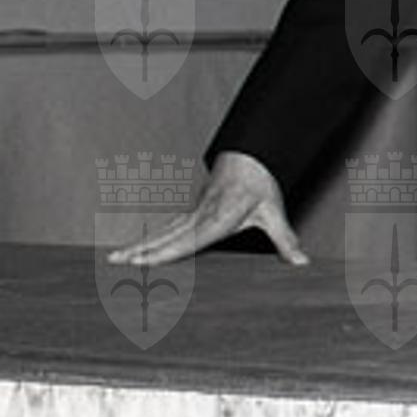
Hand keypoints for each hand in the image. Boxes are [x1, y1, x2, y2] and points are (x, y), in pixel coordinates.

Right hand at [104, 150, 309, 268]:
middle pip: (164, 236)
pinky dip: (152, 239)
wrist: (251, 154)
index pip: (186, 241)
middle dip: (139, 250)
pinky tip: (141, 248)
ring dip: (140, 245)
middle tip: (115, 262)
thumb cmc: (259, 182)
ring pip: (162, 231)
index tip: (142, 262)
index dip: (163, 253)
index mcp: (215, 218)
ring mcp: (194, 212)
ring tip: (117, 258)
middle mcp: (199, 215)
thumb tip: (301, 261)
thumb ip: (285, 239)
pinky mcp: (194, 210)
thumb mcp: (273, 211)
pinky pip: (168, 227)